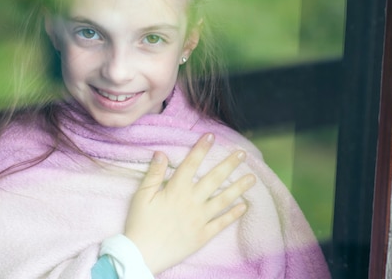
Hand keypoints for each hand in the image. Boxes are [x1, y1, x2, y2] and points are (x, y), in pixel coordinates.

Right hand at [124, 133, 256, 274]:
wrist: (141, 255)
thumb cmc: (139, 224)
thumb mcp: (141, 196)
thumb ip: (153, 174)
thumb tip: (161, 153)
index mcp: (175, 190)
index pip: (191, 164)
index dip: (201, 148)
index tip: (212, 136)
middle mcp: (191, 202)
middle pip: (214, 179)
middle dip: (229, 164)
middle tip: (243, 154)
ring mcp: (199, 219)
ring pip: (223, 200)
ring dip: (239, 187)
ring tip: (252, 178)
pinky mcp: (203, 235)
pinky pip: (221, 223)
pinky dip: (233, 214)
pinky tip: (244, 206)